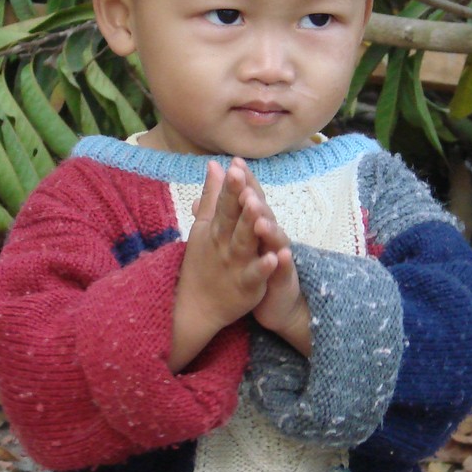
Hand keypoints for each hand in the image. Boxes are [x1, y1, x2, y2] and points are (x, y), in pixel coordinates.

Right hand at [169, 158, 280, 370]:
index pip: (223, 203)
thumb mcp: (204, 227)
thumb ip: (212, 196)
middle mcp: (224, 243)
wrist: (196, 306)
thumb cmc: (203, 262)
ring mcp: (235, 264)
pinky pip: (255, 275)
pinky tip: (274, 257)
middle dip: (237, 197)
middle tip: (240, 177)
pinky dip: (264, 267)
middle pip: (232, 218)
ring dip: (250, 226)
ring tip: (259, 210)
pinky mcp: (246, 286)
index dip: (230, 185)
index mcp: (215, 228)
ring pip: (244, 242)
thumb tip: (214, 165)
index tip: (234, 164)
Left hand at [239, 168, 312, 356]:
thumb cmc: (257, 264)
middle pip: (263, 213)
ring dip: (269, 228)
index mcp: (256, 225)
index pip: (250, 199)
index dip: (244, 182)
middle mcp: (269, 236)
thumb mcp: (240, 236)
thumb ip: (229, 207)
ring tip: (260, 219)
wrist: (277, 302)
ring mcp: (278, 256)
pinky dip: (282, 262)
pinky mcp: (283, 278)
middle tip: (244, 185)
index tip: (235, 163)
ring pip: (274, 239)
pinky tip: (281, 255)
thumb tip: (218, 181)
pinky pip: (282, 270)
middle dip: (254, 199)